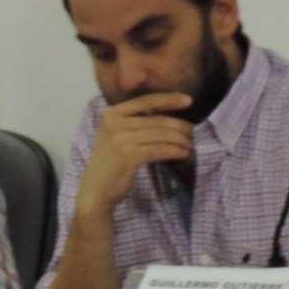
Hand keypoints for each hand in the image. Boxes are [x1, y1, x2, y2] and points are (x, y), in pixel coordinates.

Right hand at [75, 93, 194, 216]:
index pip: (145, 101)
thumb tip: (170, 119)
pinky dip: (175, 151)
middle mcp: (114, 122)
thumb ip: (136, 124)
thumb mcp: (119, 137)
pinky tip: (184, 154)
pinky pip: (159, 149)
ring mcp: (119, 138)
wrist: (96, 188)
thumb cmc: (113, 164)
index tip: (188, 100)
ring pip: (161, 135)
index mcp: (111, 113)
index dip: (168, 100)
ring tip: (190, 145)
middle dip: (180, 126)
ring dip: (180, 140)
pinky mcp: (128, 155)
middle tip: (192, 134)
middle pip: (157, 120)